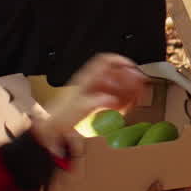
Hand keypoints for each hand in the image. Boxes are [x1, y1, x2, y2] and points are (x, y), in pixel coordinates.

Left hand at [29, 53, 146, 156]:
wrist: (49, 129)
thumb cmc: (58, 117)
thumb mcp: (78, 108)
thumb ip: (95, 103)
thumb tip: (110, 99)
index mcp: (86, 79)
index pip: (105, 61)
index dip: (120, 60)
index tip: (132, 66)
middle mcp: (91, 84)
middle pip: (114, 73)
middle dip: (128, 76)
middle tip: (140, 82)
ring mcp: (93, 94)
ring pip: (115, 85)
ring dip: (127, 88)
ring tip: (138, 93)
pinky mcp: (94, 105)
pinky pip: (112, 98)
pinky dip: (122, 100)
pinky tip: (127, 105)